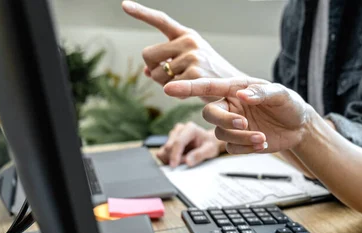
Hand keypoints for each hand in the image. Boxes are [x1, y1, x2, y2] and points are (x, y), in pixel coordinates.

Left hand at [122, 1, 242, 88]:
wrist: (237, 89)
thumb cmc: (211, 75)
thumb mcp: (191, 62)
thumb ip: (168, 62)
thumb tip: (146, 71)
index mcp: (188, 35)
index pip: (161, 21)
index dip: (141, 12)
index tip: (124, 5)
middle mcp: (189, 42)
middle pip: (148, 54)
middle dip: (155, 68)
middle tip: (173, 77)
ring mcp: (192, 57)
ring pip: (156, 73)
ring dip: (166, 84)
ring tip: (186, 85)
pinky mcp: (194, 74)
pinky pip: (168, 86)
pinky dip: (176, 93)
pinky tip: (191, 92)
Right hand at [157, 121, 224, 167]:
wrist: (208, 142)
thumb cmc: (210, 145)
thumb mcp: (210, 150)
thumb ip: (199, 155)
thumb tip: (188, 162)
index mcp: (190, 128)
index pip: (178, 142)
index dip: (175, 155)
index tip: (174, 166)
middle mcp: (179, 129)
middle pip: (169, 146)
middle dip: (175, 158)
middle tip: (185, 164)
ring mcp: (173, 134)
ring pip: (164, 150)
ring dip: (171, 159)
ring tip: (184, 160)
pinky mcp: (168, 141)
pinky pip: (163, 153)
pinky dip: (169, 159)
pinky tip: (179, 160)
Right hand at [164, 78, 314, 153]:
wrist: (299, 127)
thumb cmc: (289, 104)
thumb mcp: (280, 94)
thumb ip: (261, 92)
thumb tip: (242, 95)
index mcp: (235, 88)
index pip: (207, 87)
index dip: (187, 87)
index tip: (169, 88)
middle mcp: (230, 106)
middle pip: (209, 113)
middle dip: (224, 120)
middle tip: (244, 122)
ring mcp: (232, 125)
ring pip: (220, 133)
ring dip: (241, 137)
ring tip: (262, 137)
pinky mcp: (238, 141)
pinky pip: (231, 147)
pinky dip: (245, 147)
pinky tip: (263, 142)